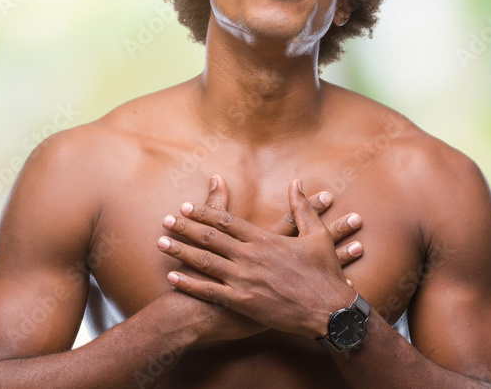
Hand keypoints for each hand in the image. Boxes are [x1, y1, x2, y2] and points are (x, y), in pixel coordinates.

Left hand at [157, 177, 358, 338]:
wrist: (329, 310)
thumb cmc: (324, 273)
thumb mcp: (317, 235)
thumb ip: (302, 208)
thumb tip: (296, 181)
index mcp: (265, 240)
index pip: (227, 221)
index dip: (204, 212)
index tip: (187, 206)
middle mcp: (250, 257)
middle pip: (210, 238)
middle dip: (185, 227)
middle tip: (166, 219)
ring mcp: (244, 281)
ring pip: (205, 262)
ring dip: (180, 251)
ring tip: (161, 242)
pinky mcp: (242, 303)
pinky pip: (209, 291)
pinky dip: (189, 283)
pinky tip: (172, 277)